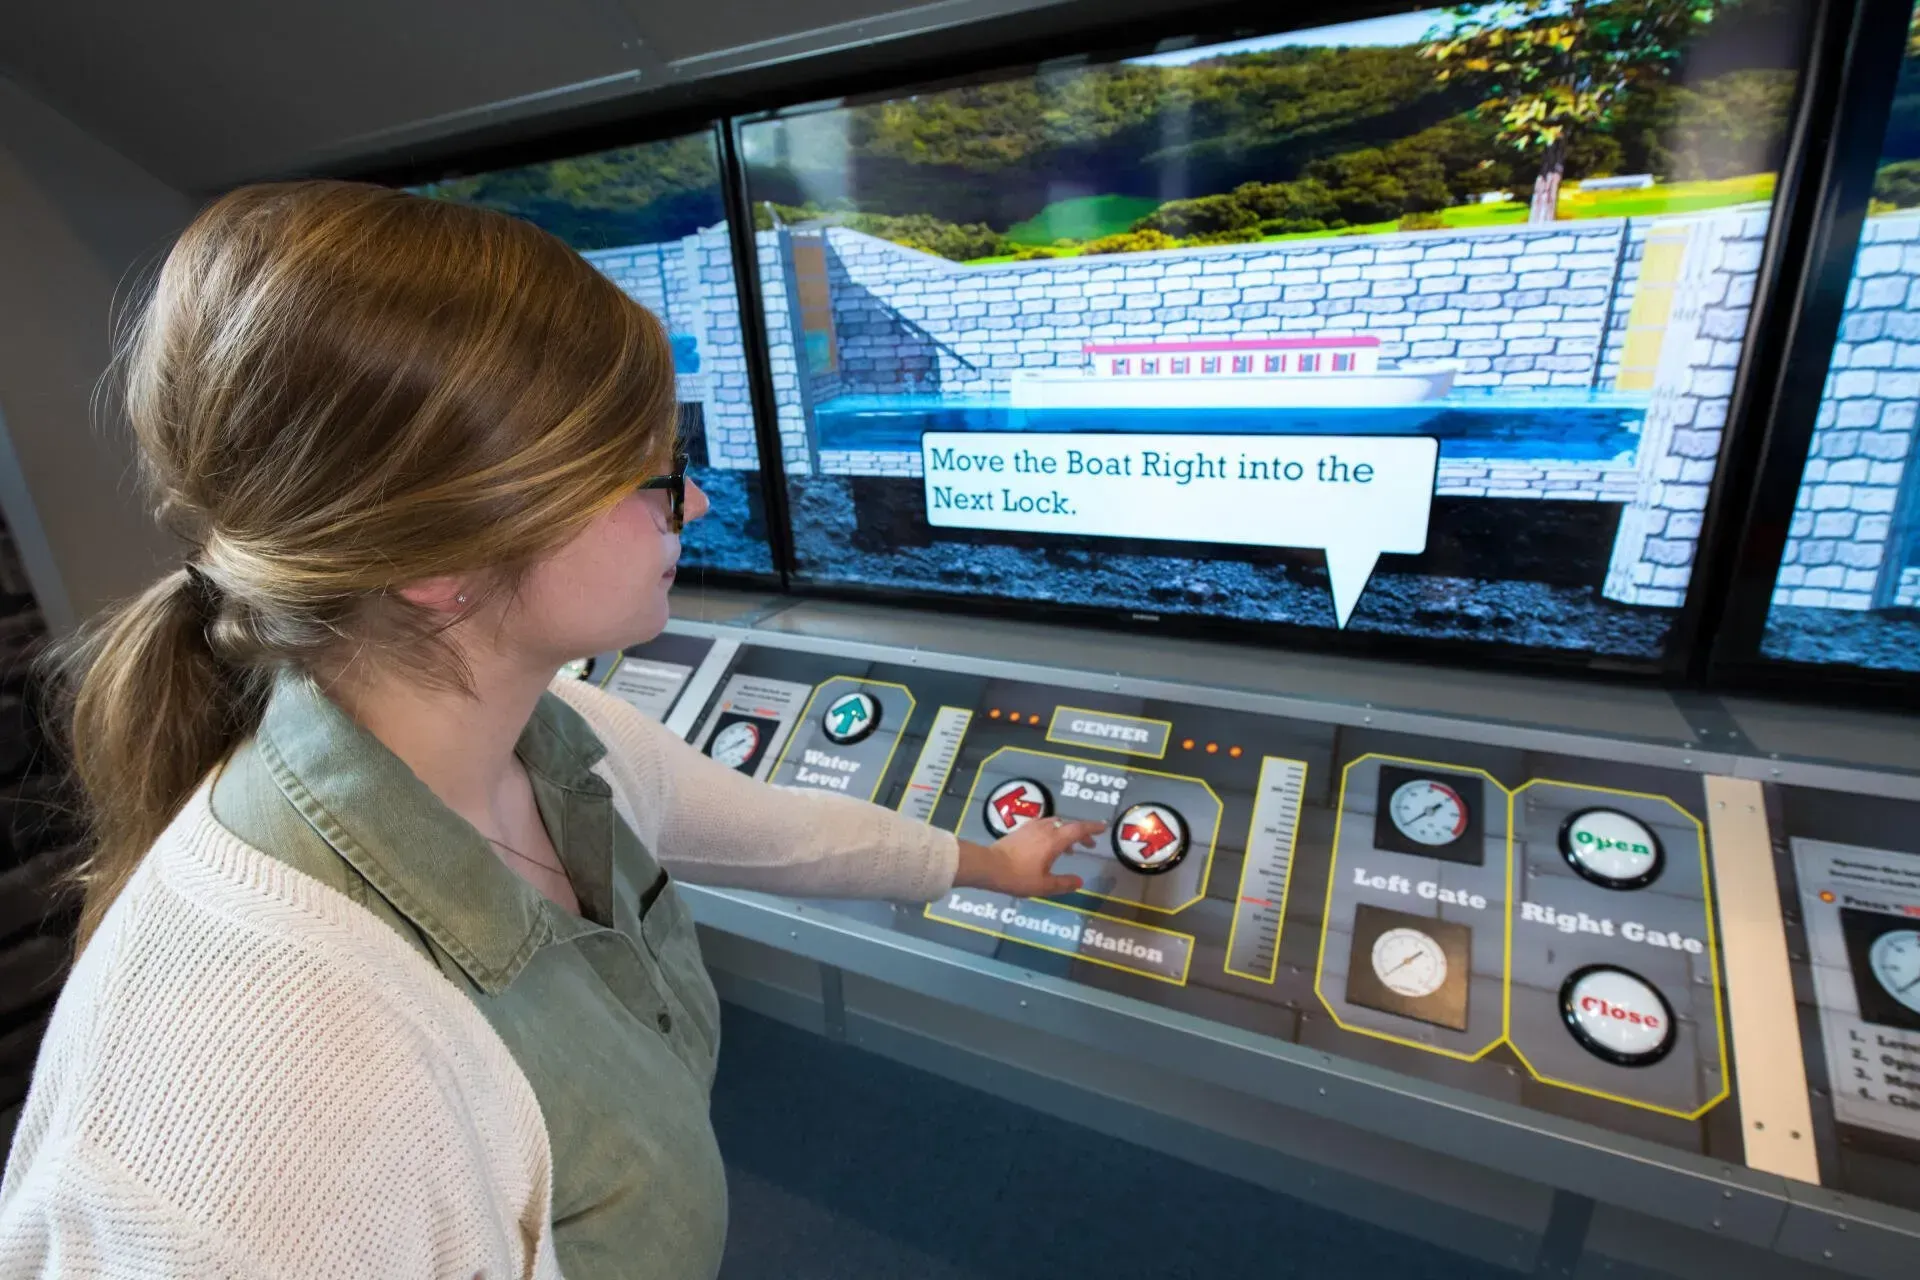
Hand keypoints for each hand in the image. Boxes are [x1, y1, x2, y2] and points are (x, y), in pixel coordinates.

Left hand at [953, 817, 1103, 897]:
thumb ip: (1064, 883)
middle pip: (1068, 825)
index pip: (1078, 829)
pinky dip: (1051, 832)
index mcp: (1054, 841)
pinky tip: (1046, 844)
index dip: (1092, 828)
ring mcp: (1031, 828)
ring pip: (1054, 823)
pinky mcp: (1020, 830)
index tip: (1103, 828)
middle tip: (1088, 844)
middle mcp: (1045, 829)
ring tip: (1068, 848)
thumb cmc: (1018, 876)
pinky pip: (1042, 825)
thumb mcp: (1044, 885)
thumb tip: (1080, 881)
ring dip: (1065, 832)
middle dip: (1080, 832)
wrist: (989, 866)